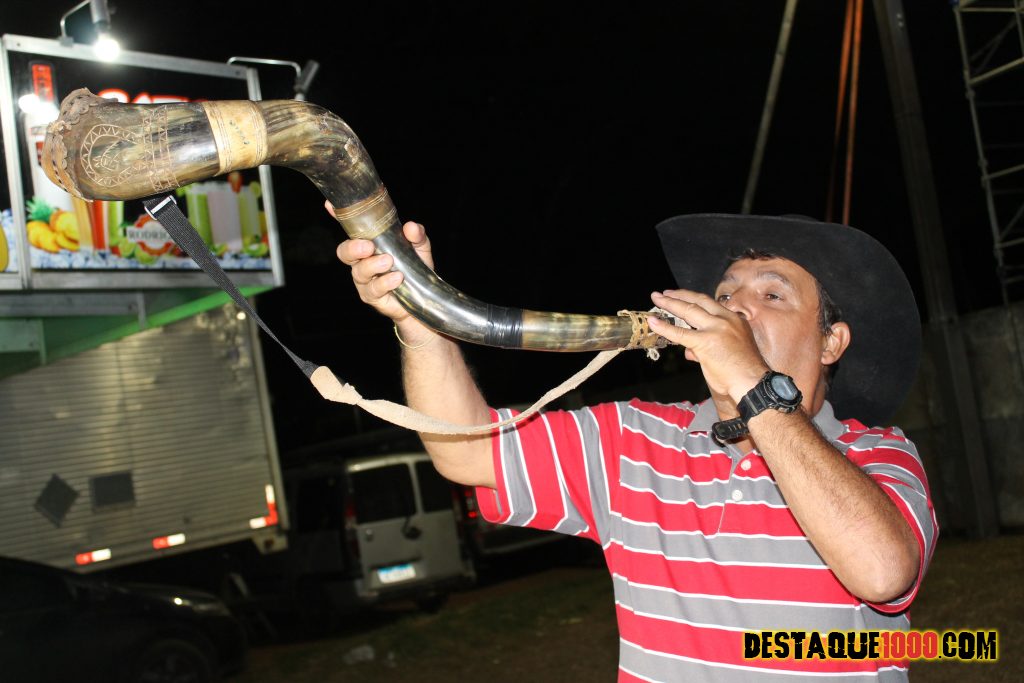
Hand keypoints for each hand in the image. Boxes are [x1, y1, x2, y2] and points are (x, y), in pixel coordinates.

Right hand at [331, 200, 433, 327]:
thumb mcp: (420, 248)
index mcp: (370, 243)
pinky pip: (373, 289)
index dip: (338, 216)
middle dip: (353, 247)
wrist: (422, 299)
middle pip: (344, 252)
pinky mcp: (371, 296)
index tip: (330, 205)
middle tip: (369, 246)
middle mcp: (362, 260)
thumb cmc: (415, 269)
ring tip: (389, 262)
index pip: (351, 228)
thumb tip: (411, 227)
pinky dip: (385, 282)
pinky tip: (397, 278)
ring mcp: (364, 280)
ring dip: (372, 265)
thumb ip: (417, 235)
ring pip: (358, 271)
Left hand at [648, 289, 768, 402]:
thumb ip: (707, 347)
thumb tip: (689, 352)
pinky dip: (664, 327)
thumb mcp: (729, 350)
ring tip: (656, 298)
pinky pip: (679, 333)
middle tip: (664, 292)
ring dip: (670, 303)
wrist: (753, 382)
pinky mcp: (704, 342)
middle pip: (698, 301)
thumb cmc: (744, 372)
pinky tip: (653, 322)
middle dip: (679, 295)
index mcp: (734, 319)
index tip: (682, 296)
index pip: (710, 304)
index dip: (693, 298)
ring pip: (688, 310)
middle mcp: (726, 319)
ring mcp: (715, 329)